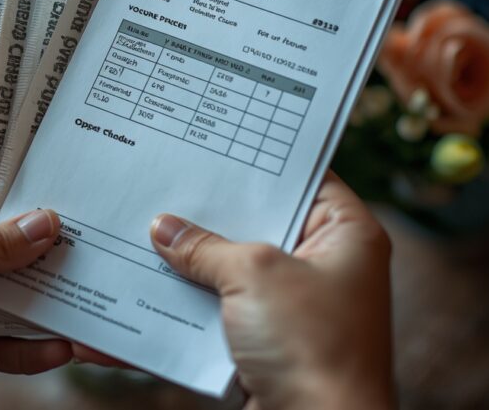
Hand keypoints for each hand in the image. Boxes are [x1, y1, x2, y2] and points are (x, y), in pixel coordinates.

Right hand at [149, 172, 393, 409]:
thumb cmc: (312, 347)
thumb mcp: (255, 276)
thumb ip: (206, 246)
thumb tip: (163, 229)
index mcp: (345, 235)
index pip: (303, 177)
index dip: (259, 159)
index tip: (213, 141)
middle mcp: (324, 266)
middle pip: (258, 223)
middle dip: (210, 214)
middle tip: (165, 184)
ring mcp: (294, 307)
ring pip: (234, 270)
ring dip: (192, 263)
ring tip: (142, 235)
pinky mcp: (267, 343)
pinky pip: (221, 311)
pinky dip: (189, 306)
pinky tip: (147, 293)